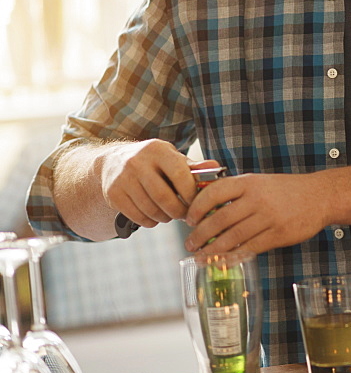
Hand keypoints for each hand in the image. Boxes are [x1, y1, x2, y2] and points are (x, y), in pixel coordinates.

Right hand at [98, 138, 218, 229]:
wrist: (112, 162)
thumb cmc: (152, 162)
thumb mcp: (171, 159)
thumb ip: (194, 167)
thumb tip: (216, 168)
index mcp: (158, 150)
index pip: (181, 176)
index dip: (191, 195)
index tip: (196, 204)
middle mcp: (138, 162)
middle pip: (164, 198)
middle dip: (179, 211)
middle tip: (185, 215)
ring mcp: (123, 178)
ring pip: (151, 209)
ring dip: (165, 218)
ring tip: (170, 214)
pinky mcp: (113, 194)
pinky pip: (138, 217)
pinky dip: (150, 222)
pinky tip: (154, 216)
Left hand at [184, 172, 329, 254]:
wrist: (319, 197)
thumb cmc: (285, 190)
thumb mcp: (259, 182)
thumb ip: (235, 192)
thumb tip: (205, 208)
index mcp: (249, 182)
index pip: (214, 193)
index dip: (197, 207)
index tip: (188, 219)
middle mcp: (257, 199)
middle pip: (220, 219)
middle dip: (200, 234)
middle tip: (189, 243)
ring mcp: (268, 218)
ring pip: (233, 237)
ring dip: (213, 249)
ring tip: (200, 257)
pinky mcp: (278, 235)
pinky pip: (250, 248)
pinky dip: (233, 256)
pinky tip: (223, 261)